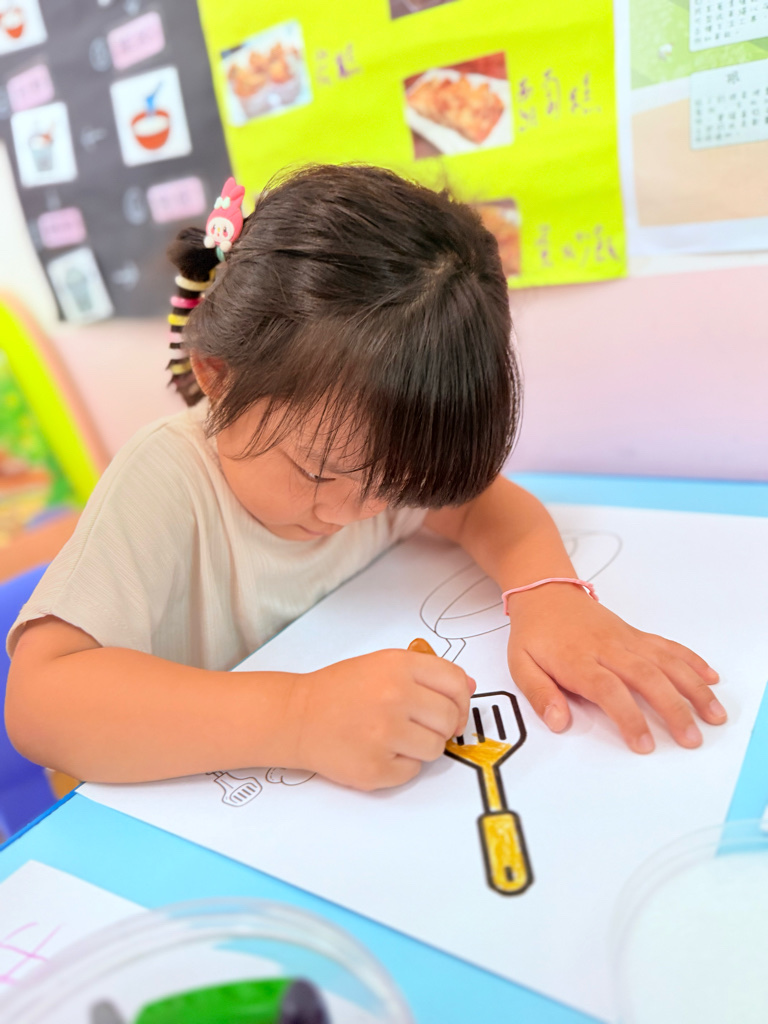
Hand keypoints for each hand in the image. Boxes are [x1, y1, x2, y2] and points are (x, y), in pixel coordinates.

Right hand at [294, 649, 473, 789]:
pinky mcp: (375, 768)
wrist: (298, 716)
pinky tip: (378, 750)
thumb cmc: (342, 690)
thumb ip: (428, 673)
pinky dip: (401, 765)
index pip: (456, 684)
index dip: (460, 700)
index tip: (451, 709)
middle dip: (440, 726)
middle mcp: (394, 697)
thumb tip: (469, 687)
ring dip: (422, 747)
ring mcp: (384, 735)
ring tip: (394, 736)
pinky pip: (412, 772)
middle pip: (449, 720)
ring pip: (436, 749)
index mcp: (399, 666)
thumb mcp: (384, 665)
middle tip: (417, 725)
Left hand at [505, 585, 724, 752]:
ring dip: (693, 688)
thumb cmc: (535, 633)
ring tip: (714, 714)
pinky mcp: (636, 635)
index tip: (644, 743)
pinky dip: (692, 661)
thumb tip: (558, 722)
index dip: (629, 717)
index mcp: (578, 660)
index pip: (608, 690)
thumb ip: (539, 694)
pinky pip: (668, 647)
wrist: (545, 593)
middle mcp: (608, 649)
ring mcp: (626, 640)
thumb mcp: (520, 665)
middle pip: (647, 677)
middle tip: (691, 738)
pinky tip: (711, 678)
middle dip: (673, 709)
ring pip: (666, 662)